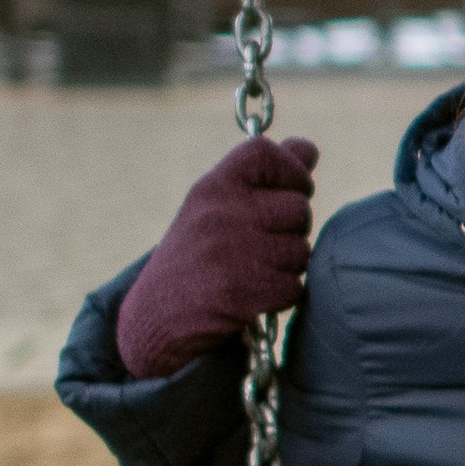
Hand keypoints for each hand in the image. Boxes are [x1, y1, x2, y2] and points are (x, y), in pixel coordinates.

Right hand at [115, 135, 319, 379]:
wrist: (156, 318)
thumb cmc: (199, 256)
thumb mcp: (218, 208)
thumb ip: (265, 176)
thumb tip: (308, 147)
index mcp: (212, 188)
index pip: (264, 151)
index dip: (291, 169)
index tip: (291, 189)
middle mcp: (220, 213)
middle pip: (299, 208)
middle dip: (292, 230)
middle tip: (262, 245)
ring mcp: (230, 251)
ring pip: (301, 251)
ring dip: (287, 267)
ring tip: (253, 271)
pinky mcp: (241, 291)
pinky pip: (294, 286)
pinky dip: (281, 296)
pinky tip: (254, 296)